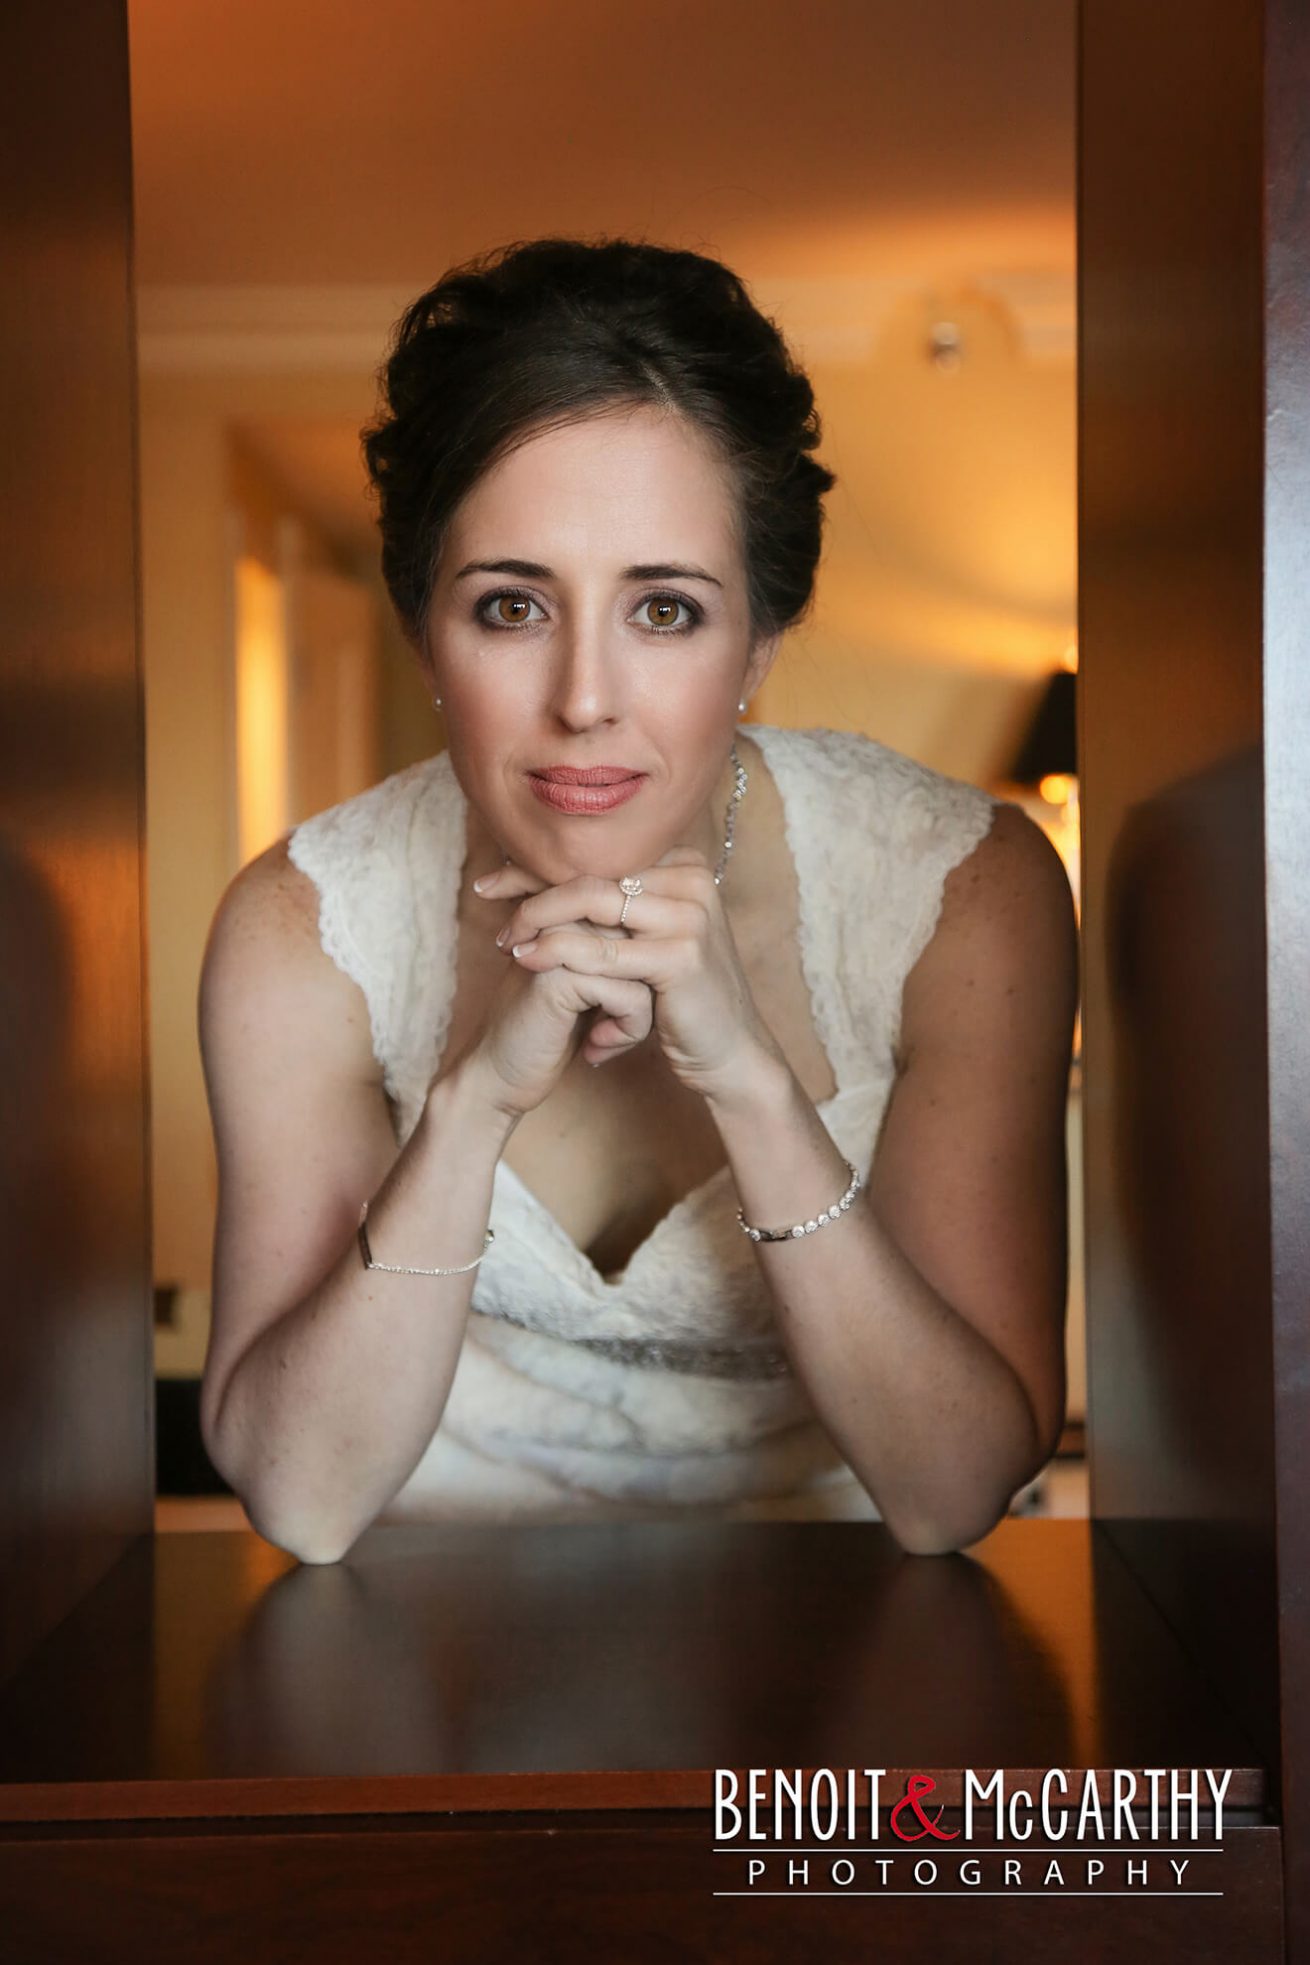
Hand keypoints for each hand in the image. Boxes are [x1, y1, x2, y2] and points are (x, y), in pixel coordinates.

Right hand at [451, 869, 653, 1120]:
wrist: (501, 1076)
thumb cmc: (550, 1030)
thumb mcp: (591, 983)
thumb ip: (619, 950)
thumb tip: (677, 933)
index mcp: (570, 908)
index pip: (640, 920)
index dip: (644, 970)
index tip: (623, 1007)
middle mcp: (566, 913)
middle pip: (647, 941)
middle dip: (647, 990)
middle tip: (622, 1027)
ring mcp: (561, 939)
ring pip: (646, 965)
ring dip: (639, 1012)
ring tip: (611, 1038)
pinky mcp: (562, 976)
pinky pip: (634, 995)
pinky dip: (628, 1029)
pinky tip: (599, 1049)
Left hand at [476, 847, 785, 1105]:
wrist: (731, 1050)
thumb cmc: (683, 998)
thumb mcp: (651, 940)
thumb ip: (617, 907)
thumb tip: (546, 876)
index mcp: (685, 866)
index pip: (600, 853)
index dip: (540, 863)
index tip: (493, 879)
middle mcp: (693, 881)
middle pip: (593, 869)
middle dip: (530, 884)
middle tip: (485, 898)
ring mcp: (690, 917)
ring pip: (593, 902)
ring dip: (537, 918)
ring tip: (506, 940)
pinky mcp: (681, 957)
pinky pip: (603, 951)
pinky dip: (557, 953)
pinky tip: (526, 961)